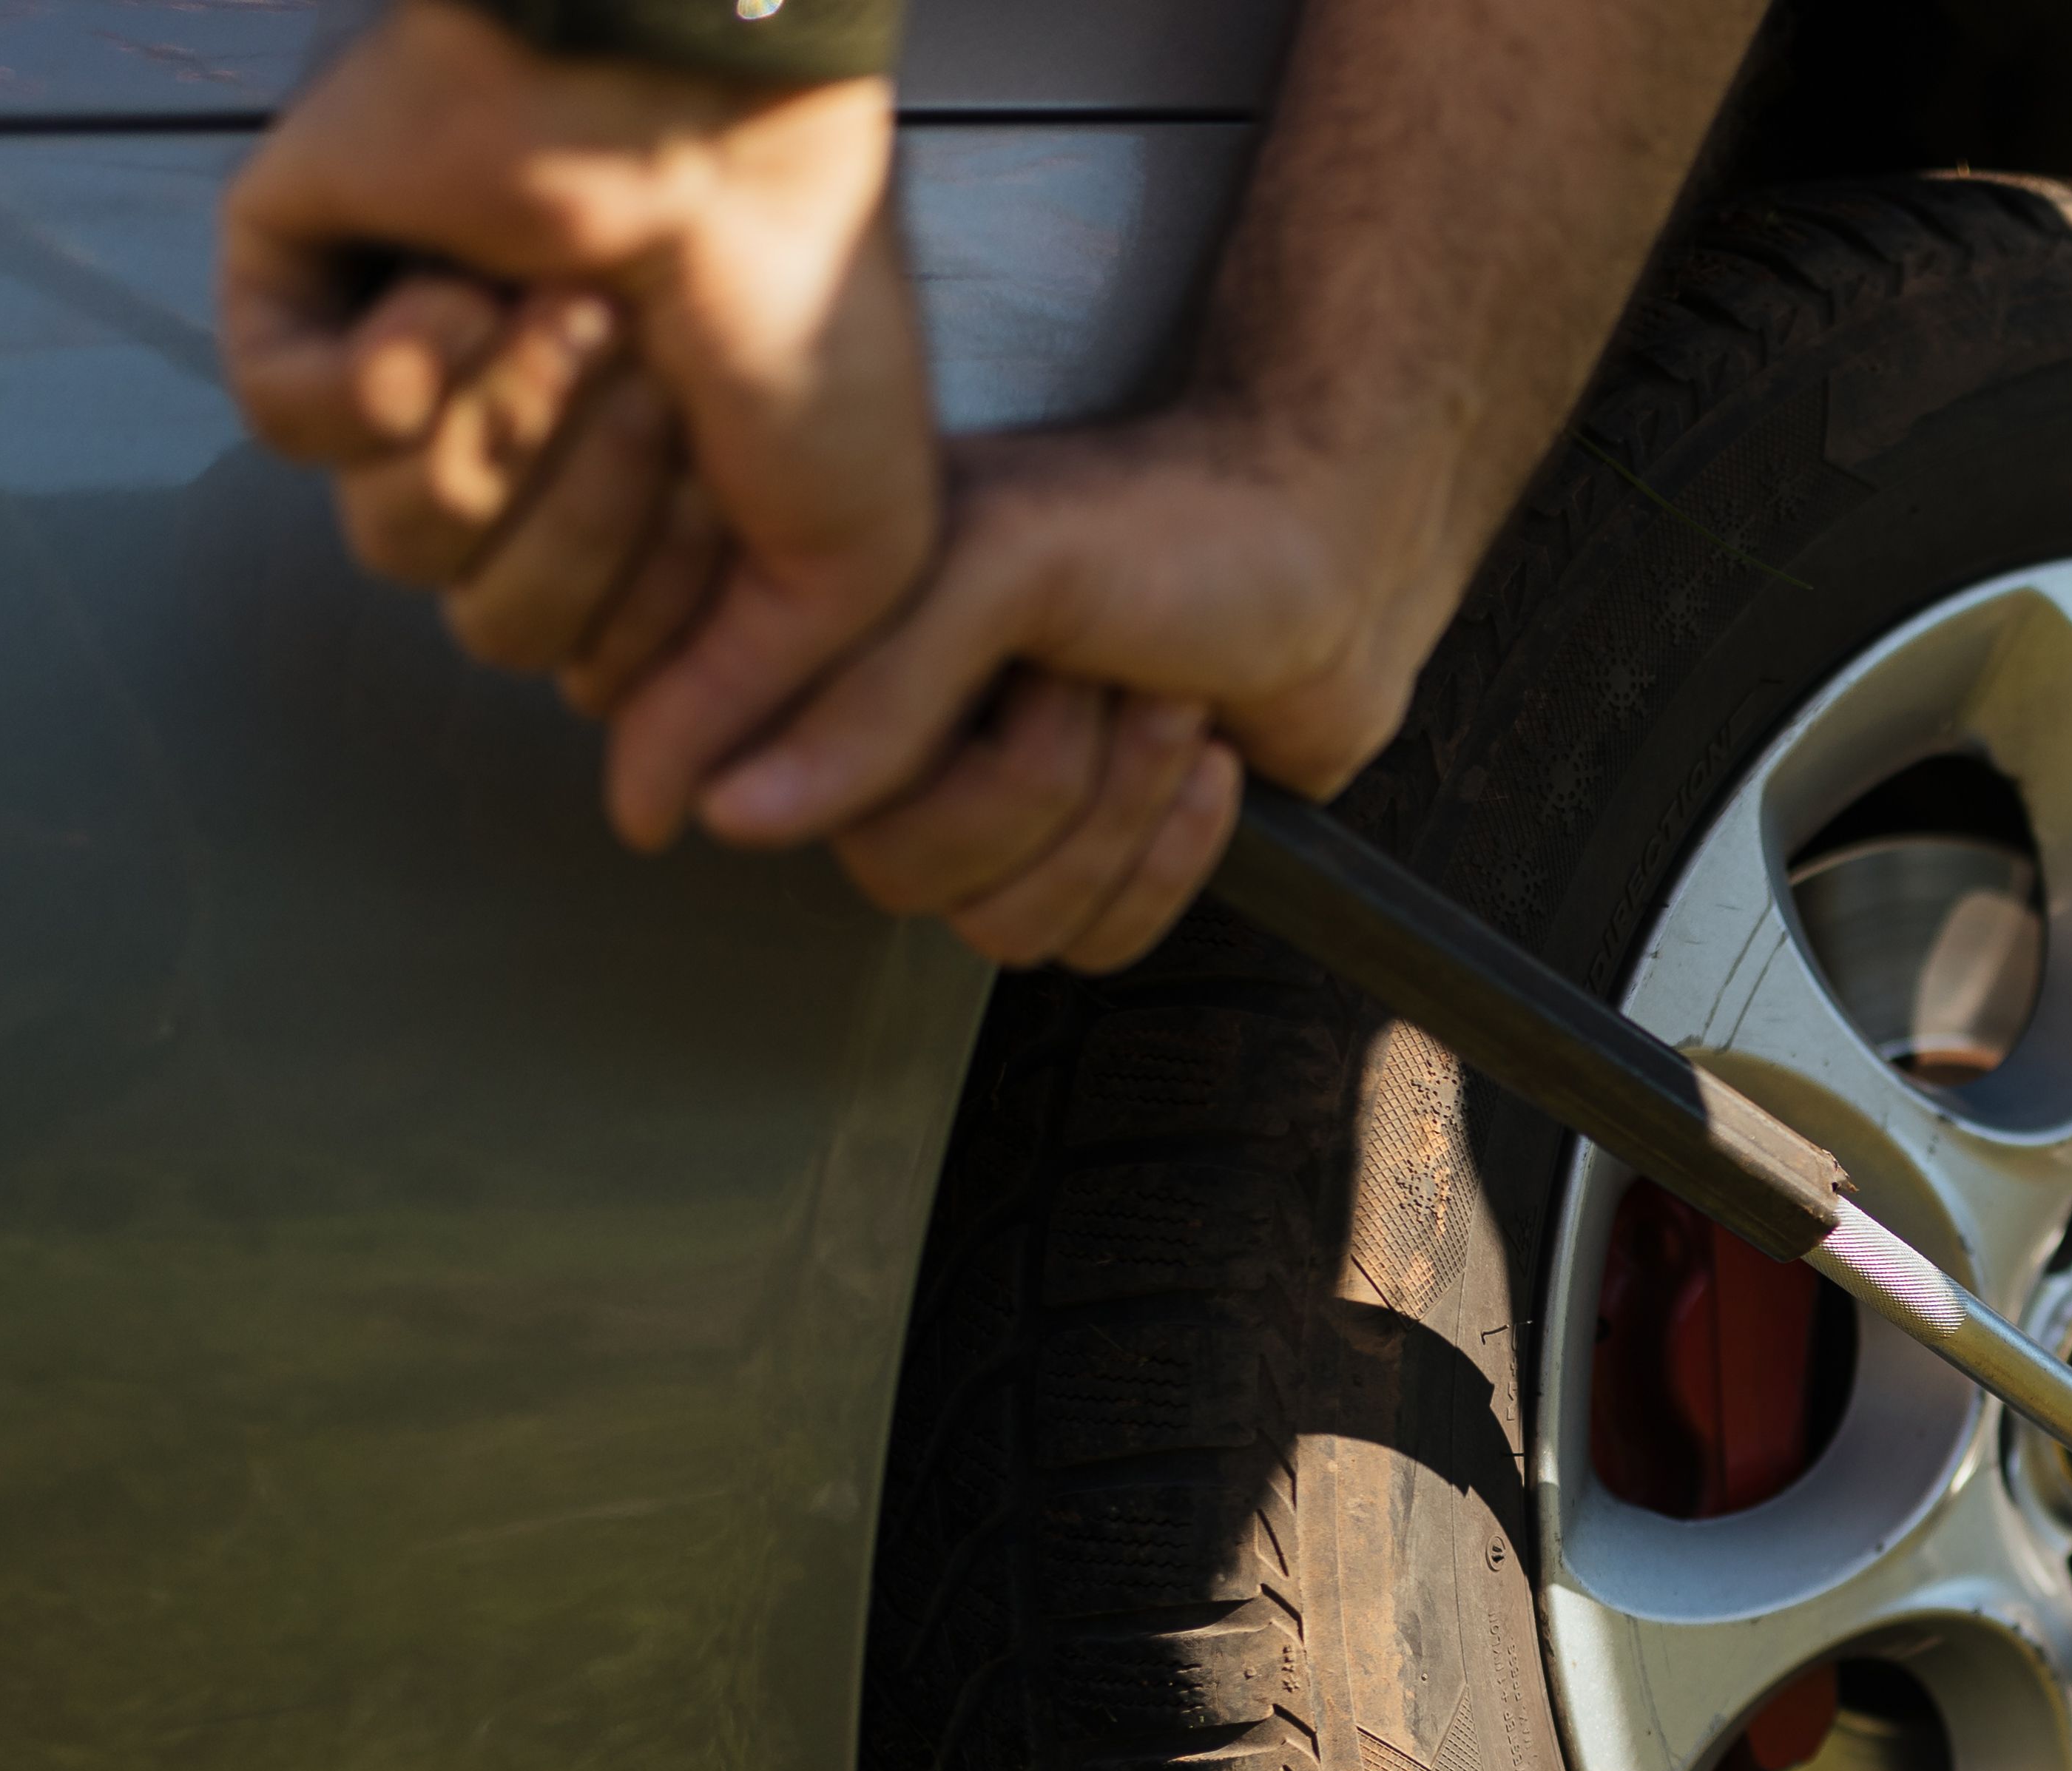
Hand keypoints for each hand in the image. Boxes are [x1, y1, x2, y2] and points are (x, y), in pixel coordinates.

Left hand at [218, 0, 933, 845]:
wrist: (710, 127)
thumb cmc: (808, 311)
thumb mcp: (849, 561)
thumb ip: (748, 709)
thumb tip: (653, 821)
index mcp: (650, 519)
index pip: (592, 669)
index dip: (658, 620)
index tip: (730, 501)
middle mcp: (535, 463)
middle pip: (494, 623)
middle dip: (587, 519)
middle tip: (656, 389)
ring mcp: (422, 383)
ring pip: (395, 537)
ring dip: (502, 436)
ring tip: (569, 313)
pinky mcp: (314, 303)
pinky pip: (297, 425)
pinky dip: (393, 372)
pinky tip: (461, 294)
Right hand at [709, 415, 1459, 967]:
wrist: (1334, 550)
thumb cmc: (1180, 523)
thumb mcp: (1008, 567)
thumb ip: (873, 689)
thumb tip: (737, 810)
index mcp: (833, 640)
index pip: (786, 790)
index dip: (922, 749)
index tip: (1018, 659)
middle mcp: (889, 730)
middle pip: (904, 877)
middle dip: (1047, 780)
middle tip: (1107, 676)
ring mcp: (986, 803)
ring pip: (1006, 927)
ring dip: (1120, 815)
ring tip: (1165, 706)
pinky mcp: (1085, 859)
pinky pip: (1089, 945)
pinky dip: (1170, 862)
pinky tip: (1202, 765)